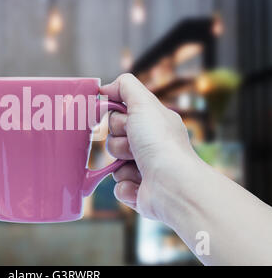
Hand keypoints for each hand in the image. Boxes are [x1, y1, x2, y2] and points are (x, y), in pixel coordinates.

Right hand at [100, 73, 198, 220]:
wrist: (172, 184)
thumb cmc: (160, 142)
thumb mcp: (144, 103)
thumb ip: (125, 86)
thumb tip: (105, 88)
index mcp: (152, 124)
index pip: (119, 116)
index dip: (115, 118)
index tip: (121, 121)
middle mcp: (150, 145)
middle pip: (112, 139)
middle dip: (119, 142)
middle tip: (134, 145)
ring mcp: (144, 169)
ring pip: (113, 163)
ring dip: (121, 165)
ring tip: (139, 167)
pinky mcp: (139, 191)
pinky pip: (118, 186)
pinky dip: (126, 185)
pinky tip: (139, 184)